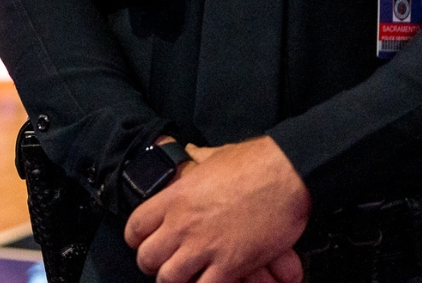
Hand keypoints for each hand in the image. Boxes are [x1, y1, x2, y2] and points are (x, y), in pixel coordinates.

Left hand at [126, 136, 309, 282]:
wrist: (286, 174)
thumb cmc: (254, 161)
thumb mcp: (216, 155)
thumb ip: (197, 159)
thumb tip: (191, 152)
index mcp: (175, 197)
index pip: (135, 227)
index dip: (137, 239)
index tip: (145, 242)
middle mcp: (182, 224)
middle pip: (147, 258)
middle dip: (154, 264)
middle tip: (167, 263)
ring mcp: (204, 247)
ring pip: (169, 280)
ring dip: (176, 280)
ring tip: (187, 276)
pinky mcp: (229, 266)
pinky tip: (209, 280)